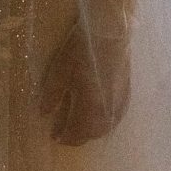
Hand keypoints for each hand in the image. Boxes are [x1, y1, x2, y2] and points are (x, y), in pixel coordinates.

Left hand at [38, 16, 130, 144]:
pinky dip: (106, 120)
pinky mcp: (127, 91)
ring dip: (93, 130)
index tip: (54, 136)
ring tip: (81, 126)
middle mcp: (107, 110)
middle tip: (66, 134)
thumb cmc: (80, 51)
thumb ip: (51, 95)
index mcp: (90, 108)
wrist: (108, 33)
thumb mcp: (59, 72)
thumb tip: (43, 114)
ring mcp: (119, 101)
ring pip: (107, 126)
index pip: (77, 133)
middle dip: (79, 136)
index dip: (65, 137)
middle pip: (93, 133)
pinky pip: (116, 115)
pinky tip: (100, 114)